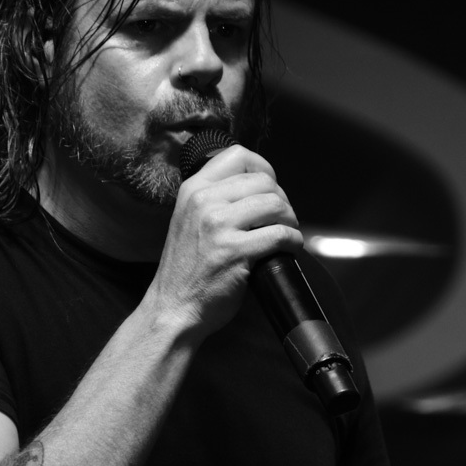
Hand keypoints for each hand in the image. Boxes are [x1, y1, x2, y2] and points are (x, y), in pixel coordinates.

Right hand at [150, 143, 301, 337]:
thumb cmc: (186, 271)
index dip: (264, 169)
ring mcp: (218, 226)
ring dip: (290, 220)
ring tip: (287, 234)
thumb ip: (214, 200)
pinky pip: (280, 234)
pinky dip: (293, 241)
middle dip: (282, 200)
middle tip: (282, 220)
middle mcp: (204, 201)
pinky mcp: (235, 251)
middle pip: (264, 181)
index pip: (238, 156)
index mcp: (193, 189)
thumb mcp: (188, 220)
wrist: (172, 309)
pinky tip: (290, 249)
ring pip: (276, 204)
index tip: (271, 189)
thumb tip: (257, 189)